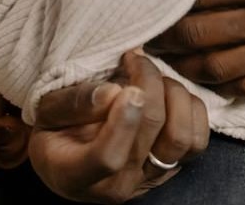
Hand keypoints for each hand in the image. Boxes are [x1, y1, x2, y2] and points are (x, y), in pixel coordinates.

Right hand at [29, 50, 209, 202]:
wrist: (72, 155)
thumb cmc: (56, 130)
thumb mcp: (46, 113)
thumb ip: (72, 103)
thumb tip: (112, 93)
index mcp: (76, 175)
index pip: (108, 157)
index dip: (123, 120)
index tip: (125, 86)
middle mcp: (117, 185)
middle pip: (150, 131)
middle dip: (148, 84)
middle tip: (134, 58)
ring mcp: (148, 179)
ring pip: (181, 137)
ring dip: (172, 94)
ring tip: (151, 77)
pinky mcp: (172, 168)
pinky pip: (198, 140)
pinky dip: (191, 108)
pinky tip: (168, 93)